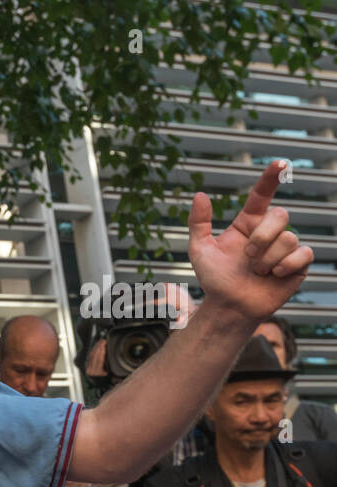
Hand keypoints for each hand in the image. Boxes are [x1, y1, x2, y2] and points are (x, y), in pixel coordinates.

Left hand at [188, 161, 313, 325]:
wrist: (228, 306)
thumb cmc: (215, 280)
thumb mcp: (199, 250)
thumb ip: (198, 223)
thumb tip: (199, 195)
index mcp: (248, 224)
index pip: (262, 195)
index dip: (271, 178)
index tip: (280, 163)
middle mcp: (269, 232)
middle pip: (280, 215)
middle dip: (262, 237)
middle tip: (247, 257)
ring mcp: (285, 247)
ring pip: (288, 238)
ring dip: (267, 259)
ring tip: (256, 272)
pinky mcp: (299, 264)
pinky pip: (304, 253)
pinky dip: (286, 265)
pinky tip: (274, 275)